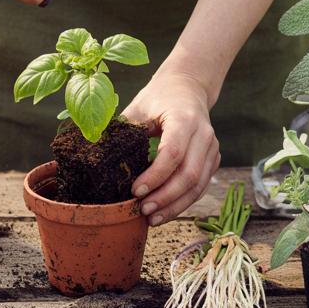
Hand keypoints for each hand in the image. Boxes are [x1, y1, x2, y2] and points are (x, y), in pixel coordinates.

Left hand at [122, 72, 220, 225]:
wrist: (187, 88)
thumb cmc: (159, 97)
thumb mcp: (138, 106)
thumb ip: (122, 128)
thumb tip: (95, 152)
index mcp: (184, 118)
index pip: (173, 152)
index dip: (155, 175)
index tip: (135, 191)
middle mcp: (204, 134)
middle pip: (189, 174)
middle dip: (165, 197)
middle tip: (142, 211)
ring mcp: (212, 148)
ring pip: (198, 185)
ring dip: (175, 206)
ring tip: (152, 219)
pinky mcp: (213, 159)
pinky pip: (201, 186)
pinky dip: (183, 202)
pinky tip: (165, 211)